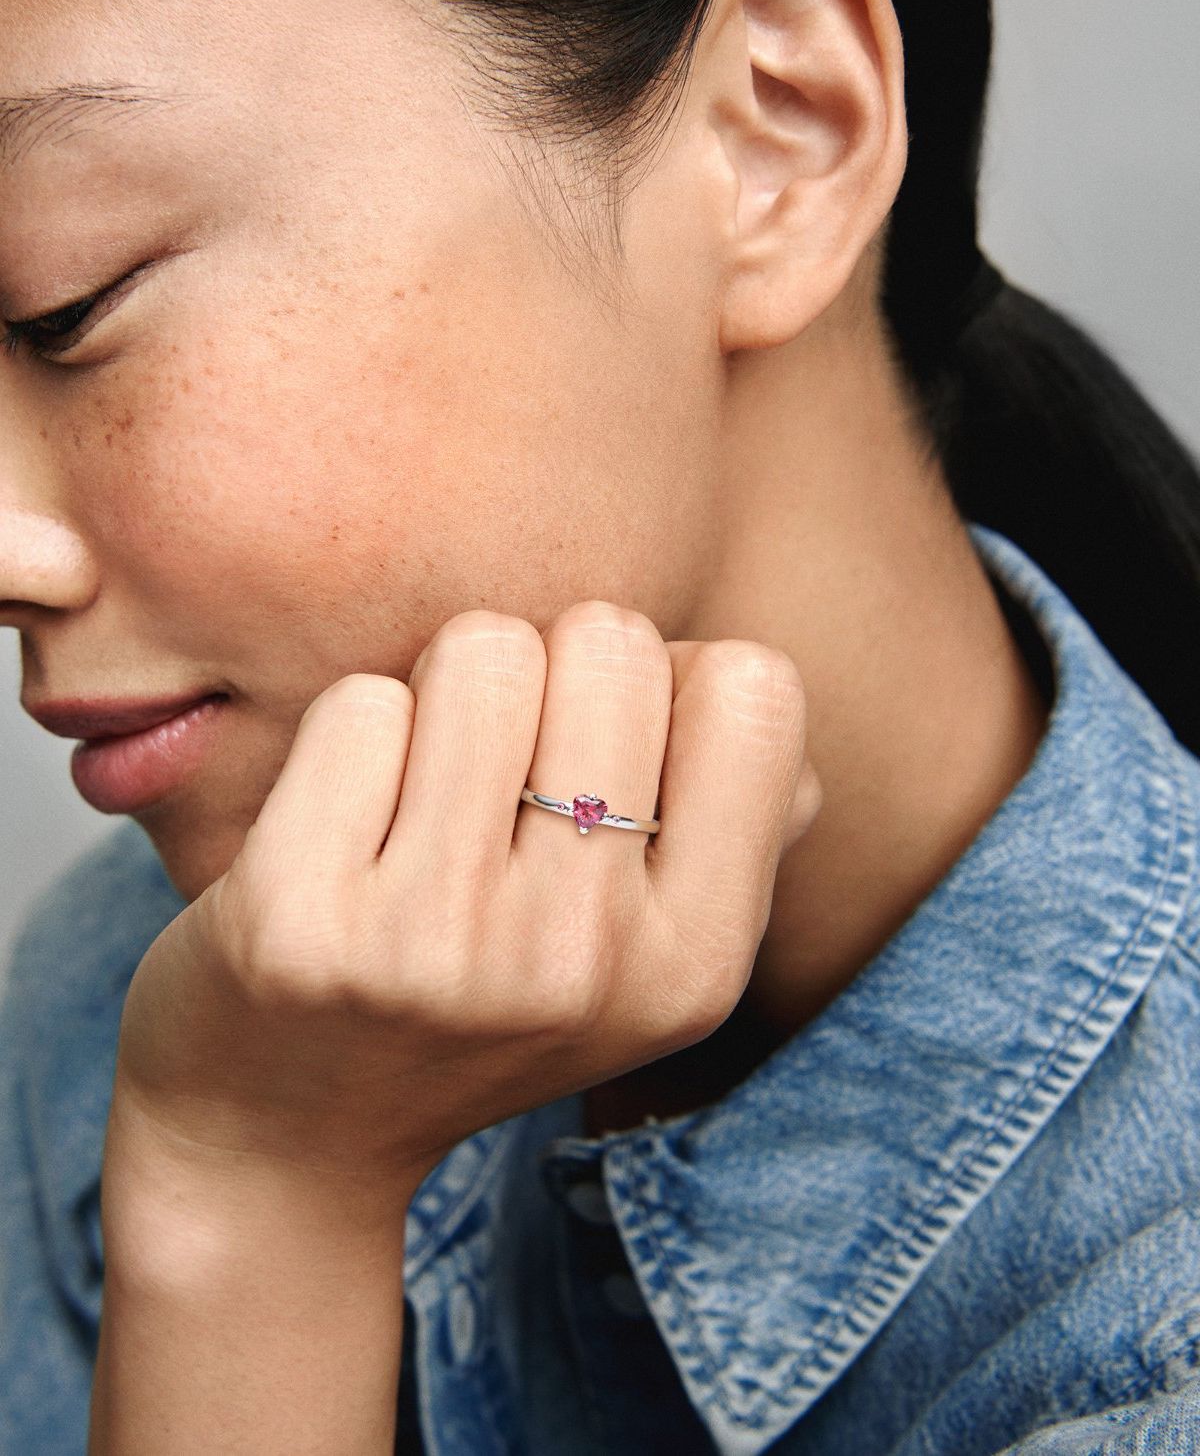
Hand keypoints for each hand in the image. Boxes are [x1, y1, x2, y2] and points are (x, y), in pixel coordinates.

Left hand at [109, 602, 821, 1194]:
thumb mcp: (644, 953)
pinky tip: (341, 830)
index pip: (756, 689)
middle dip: (549, 672)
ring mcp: (443, 943)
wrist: (288, 1141)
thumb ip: (732, 820)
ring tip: (423, 792)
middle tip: (499, 770)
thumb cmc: (483, 995)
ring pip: (482, 651)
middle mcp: (584, 958)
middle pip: (610, 642)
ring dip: (445, 693)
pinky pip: (362, 704)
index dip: (671, 685)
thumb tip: (740, 678)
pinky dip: (351, 741)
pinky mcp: (305, 919)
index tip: (606, 750)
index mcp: (697, 963)